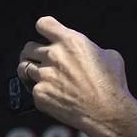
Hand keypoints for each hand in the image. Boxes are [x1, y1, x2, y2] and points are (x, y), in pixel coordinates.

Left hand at [17, 16, 132, 131]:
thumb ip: (92, 50)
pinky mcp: (40, 94)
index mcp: (70, 41)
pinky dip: (41, 93)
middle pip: (29, 47)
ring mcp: (44, 75)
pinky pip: (32, 90)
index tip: (47, 36)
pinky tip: (52, 97)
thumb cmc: (112, 85)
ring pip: (24, 68)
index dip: (45, 30)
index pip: (43, 24)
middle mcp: (53, 55)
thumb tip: (90, 53)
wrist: (107, 112)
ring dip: (31, 72)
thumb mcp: (110, 56)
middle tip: (41, 61)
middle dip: (34, 53)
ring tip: (41, 77)